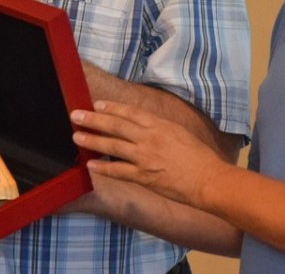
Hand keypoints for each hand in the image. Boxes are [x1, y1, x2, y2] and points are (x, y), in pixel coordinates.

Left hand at [70, 100, 228, 207]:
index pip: (130, 113)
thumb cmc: (198, 157)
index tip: (96, 104)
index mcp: (160, 125)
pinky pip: (119, 171)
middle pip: (116, 125)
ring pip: (113, 146)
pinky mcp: (144, 177)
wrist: (208, 179)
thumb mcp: (179, 133)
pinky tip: (90, 165)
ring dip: (93, 140)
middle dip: (94, 119)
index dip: (112, 108)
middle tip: (76, 115)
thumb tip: (143, 125)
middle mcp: (150, 138)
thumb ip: (160, 128)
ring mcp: (145, 157)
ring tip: (77, 136)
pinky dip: (103, 168)